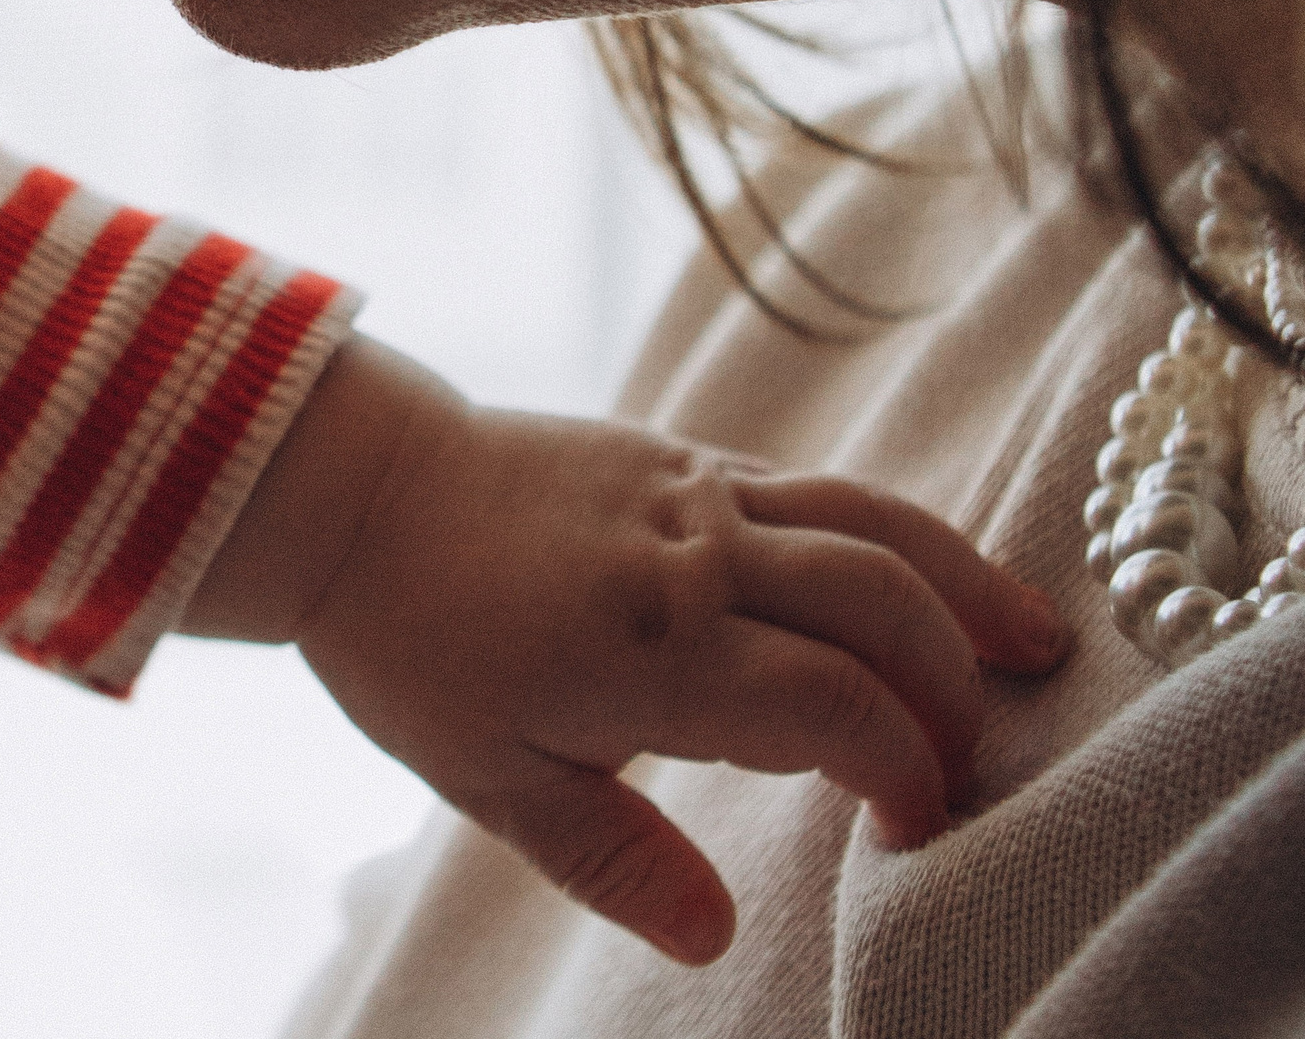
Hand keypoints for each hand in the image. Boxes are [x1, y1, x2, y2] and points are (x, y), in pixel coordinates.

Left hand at [184, 338, 1068, 966]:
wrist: (354, 488)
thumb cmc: (410, 639)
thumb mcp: (490, 779)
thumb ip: (610, 857)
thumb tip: (712, 934)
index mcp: (655, 649)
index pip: (838, 709)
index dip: (905, 773)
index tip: (915, 831)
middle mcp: (694, 555)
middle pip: (883, 601)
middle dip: (955, 683)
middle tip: (986, 757)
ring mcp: (692, 490)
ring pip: (868, 518)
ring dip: (960, 580)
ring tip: (1035, 639)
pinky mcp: (679, 454)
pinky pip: (814, 484)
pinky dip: (891, 528)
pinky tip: (922, 572)